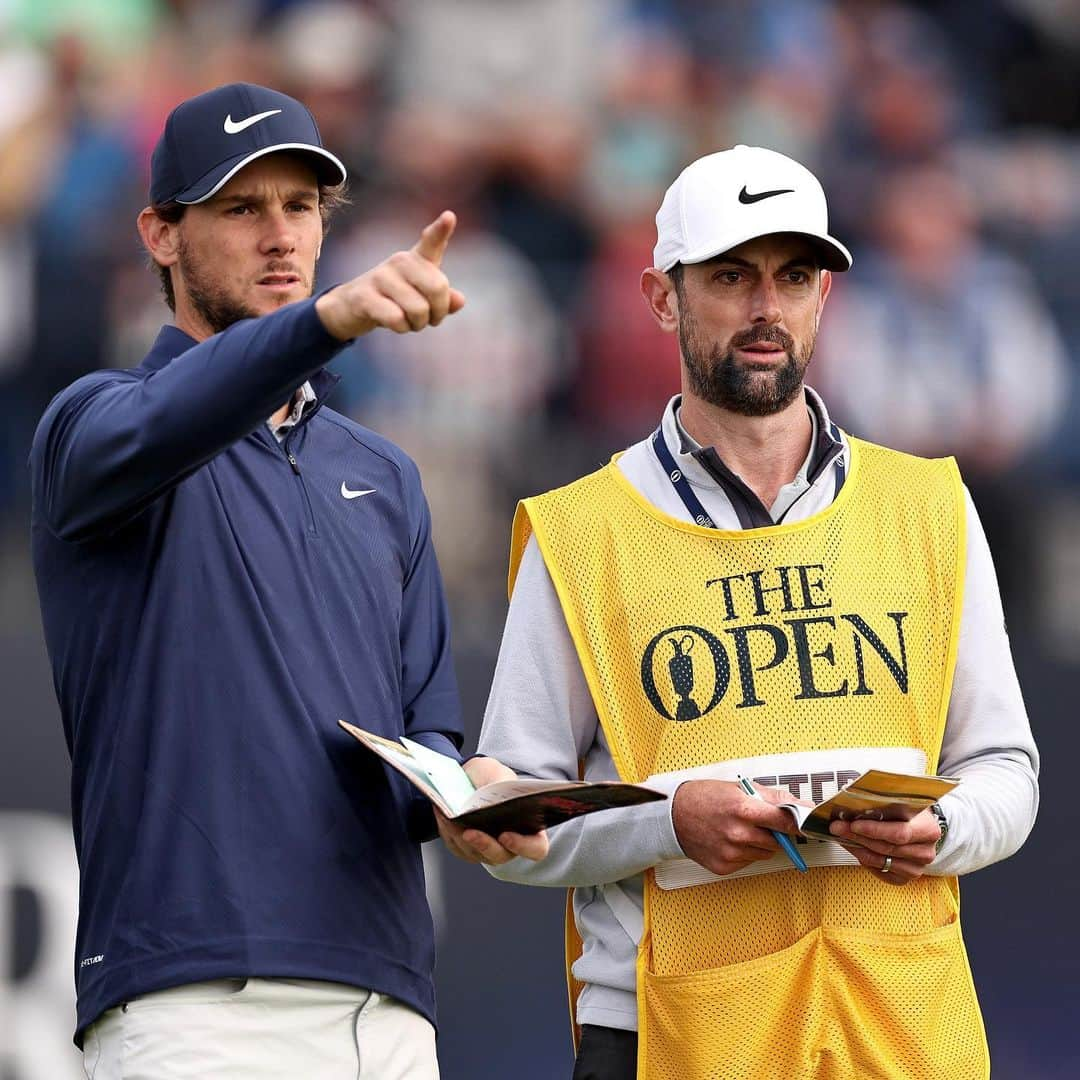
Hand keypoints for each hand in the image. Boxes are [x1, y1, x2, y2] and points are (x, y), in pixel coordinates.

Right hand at [315, 210, 465, 340]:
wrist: (351, 307)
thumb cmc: (395, 301)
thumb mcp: (422, 299)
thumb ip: (443, 300)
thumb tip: (460, 300)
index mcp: (416, 260)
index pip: (431, 242)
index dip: (441, 230)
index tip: (449, 216)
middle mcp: (399, 262)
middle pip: (438, 288)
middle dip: (438, 313)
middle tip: (430, 319)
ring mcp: (381, 277)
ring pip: (418, 309)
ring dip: (418, 324)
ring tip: (408, 321)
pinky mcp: (365, 296)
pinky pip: (397, 318)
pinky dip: (401, 328)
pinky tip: (394, 324)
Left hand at [435, 756, 549, 865]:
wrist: (471, 778)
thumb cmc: (492, 777)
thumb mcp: (499, 773)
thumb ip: (500, 783)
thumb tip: (491, 794)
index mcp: (529, 828)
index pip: (535, 848)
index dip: (523, 846)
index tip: (506, 835)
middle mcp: (510, 845)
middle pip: (500, 856)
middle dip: (483, 845)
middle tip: (469, 832)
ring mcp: (487, 850)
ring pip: (473, 853)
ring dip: (459, 835)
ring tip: (449, 815)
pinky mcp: (466, 849)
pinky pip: (456, 846)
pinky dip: (448, 831)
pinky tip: (442, 813)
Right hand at [672, 779, 801, 877]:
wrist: (671, 816)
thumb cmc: (704, 797)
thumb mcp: (739, 788)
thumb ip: (772, 798)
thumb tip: (799, 807)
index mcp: (744, 810)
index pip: (786, 822)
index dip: (799, 823)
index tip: (806, 824)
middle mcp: (739, 834)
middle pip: (779, 841)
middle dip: (774, 832)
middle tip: (759, 821)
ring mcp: (731, 853)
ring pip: (765, 853)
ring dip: (759, 843)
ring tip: (739, 829)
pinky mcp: (724, 866)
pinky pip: (748, 862)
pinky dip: (744, 853)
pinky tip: (728, 840)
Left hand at [828, 808, 941, 885]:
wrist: (920, 826)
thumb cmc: (907, 812)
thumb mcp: (900, 801)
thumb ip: (882, 803)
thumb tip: (852, 801)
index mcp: (928, 829)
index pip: (899, 833)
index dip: (874, 830)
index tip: (854, 824)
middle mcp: (925, 851)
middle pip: (887, 847)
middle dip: (858, 837)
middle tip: (839, 828)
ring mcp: (917, 866)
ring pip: (881, 861)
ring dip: (858, 849)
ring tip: (843, 837)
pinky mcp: (906, 876)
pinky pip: (881, 872)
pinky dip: (865, 860)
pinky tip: (856, 848)